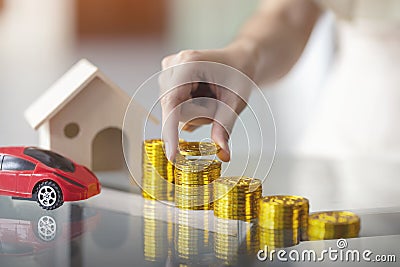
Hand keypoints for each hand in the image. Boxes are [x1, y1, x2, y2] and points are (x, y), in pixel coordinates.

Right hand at [159, 43, 256, 161]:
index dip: (171, 131)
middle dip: (199, 115)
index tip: (173, 156)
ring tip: (212, 97)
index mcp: (188, 64)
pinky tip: (202, 96)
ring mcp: (167, 72)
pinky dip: (192, 109)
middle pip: (175, 111)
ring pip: (175, 112)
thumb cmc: (239, 74)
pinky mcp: (167, 80)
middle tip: (218, 103)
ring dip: (197, 113)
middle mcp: (172, 65)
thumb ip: (225, 126)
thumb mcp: (236, 101)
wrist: (238, 60)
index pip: (172, 104)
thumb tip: (223, 154)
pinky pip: (175, 109)